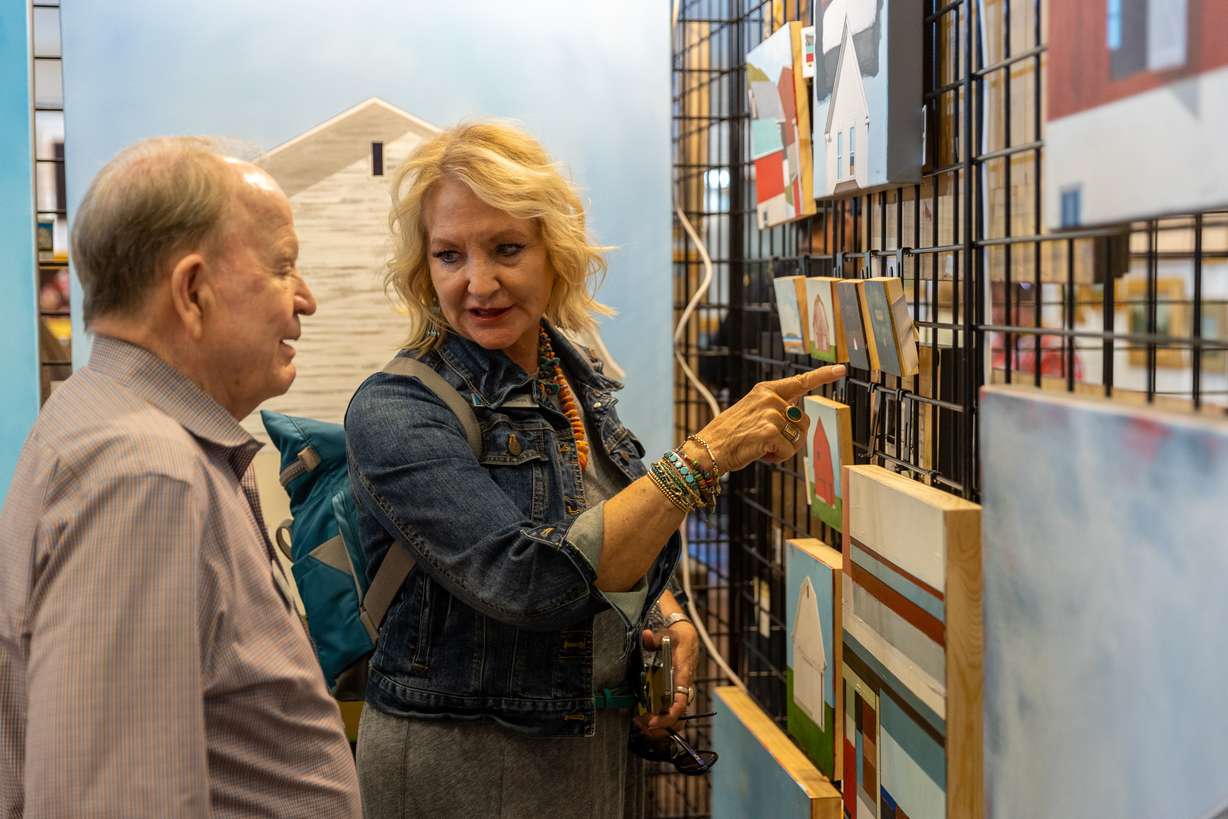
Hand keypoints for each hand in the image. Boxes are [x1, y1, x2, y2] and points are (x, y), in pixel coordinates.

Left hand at [633, 620, 698, 737]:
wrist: (688, 639)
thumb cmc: (678, 639)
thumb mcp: (668, 635)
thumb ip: (656, 638)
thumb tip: (646, 636)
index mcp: (682, 679)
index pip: (679, 704)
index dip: (667, 717)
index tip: (652, 722)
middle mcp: (682, 690)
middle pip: (677, 719)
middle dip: (660, 727)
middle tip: (641, 725)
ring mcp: (678, 694)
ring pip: (674, 721)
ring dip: (659, 728)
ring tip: (640, 725)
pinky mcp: (673, 696)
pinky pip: (669, 715)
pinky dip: (658, 722)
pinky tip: (643, 719)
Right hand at [688, 365, 845, 472]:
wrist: (708, 450)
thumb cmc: (730, 435)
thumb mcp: (752, 411)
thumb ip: (775, 409)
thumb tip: (799, 419)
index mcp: (766, 390)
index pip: (800, 381)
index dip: (823, 375)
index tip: (842, 368)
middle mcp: (770, 398)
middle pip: (802, 421)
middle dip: (791, 437)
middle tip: (767, 442)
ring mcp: (771, 414)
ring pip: (797, 438)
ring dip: (783, 449)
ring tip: (761, 447)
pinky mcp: (770, 431)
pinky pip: (788, 451)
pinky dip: (776, 458)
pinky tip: (760, 454)